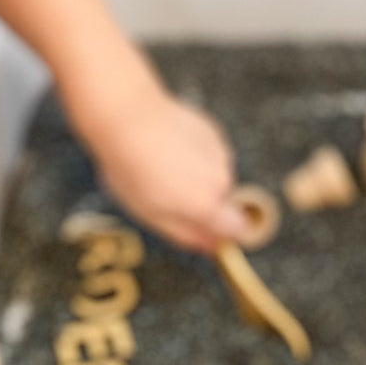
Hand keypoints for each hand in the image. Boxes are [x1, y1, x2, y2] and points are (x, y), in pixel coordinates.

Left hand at [84, 89, 244, 252]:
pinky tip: (169, 147)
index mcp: (207, 205)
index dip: (223, 233)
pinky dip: (195, 155)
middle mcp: (222, 179)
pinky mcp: (212, 132)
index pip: (238, 230)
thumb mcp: (151, 214)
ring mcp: (219, 152)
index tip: (204, 230)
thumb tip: (212, 247)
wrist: (127, 117)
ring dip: (198, 177)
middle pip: (224, 202)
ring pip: (216, 176)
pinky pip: (211, 154)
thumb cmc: (131, 169)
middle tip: (167, 193)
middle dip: (203, 203)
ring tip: (163, 167)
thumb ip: (186, 235)